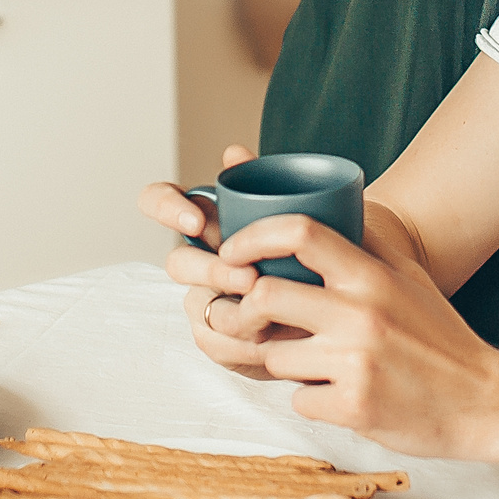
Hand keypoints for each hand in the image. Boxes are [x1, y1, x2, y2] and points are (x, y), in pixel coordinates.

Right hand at [137, 145, 296, 378]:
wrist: (338, 295)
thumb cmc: (309, 244)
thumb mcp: (292, 211)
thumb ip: (263, 183)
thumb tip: (232, 152)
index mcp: (209, 219)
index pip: (160, 200)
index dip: (164, 207)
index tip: (196, 221)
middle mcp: (200, 258)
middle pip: (177, 263)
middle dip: (210, 271)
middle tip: (248, 278)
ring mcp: (206, 298)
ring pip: (195, 306)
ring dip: (229, 314)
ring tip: (266, 321)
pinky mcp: (219, 336)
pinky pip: (213, 343)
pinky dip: (240, 346)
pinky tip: (266, 346)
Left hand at [226, 209, 498, 460]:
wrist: (484, 401)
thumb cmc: (441, 336)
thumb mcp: (409, 277)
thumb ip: (366, 243)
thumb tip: (327, 207)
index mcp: (373, 275)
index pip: (299, 232)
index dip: (253, 237)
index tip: (233, 252)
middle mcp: (361, 314)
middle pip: (265, 296)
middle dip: (250, 310)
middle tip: (257, 320)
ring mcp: (355, 363)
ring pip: (275, 356)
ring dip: (285, 362)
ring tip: (317, 364)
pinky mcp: (353, 408)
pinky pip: (299, 401)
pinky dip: (311, 400)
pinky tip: (339, 395)